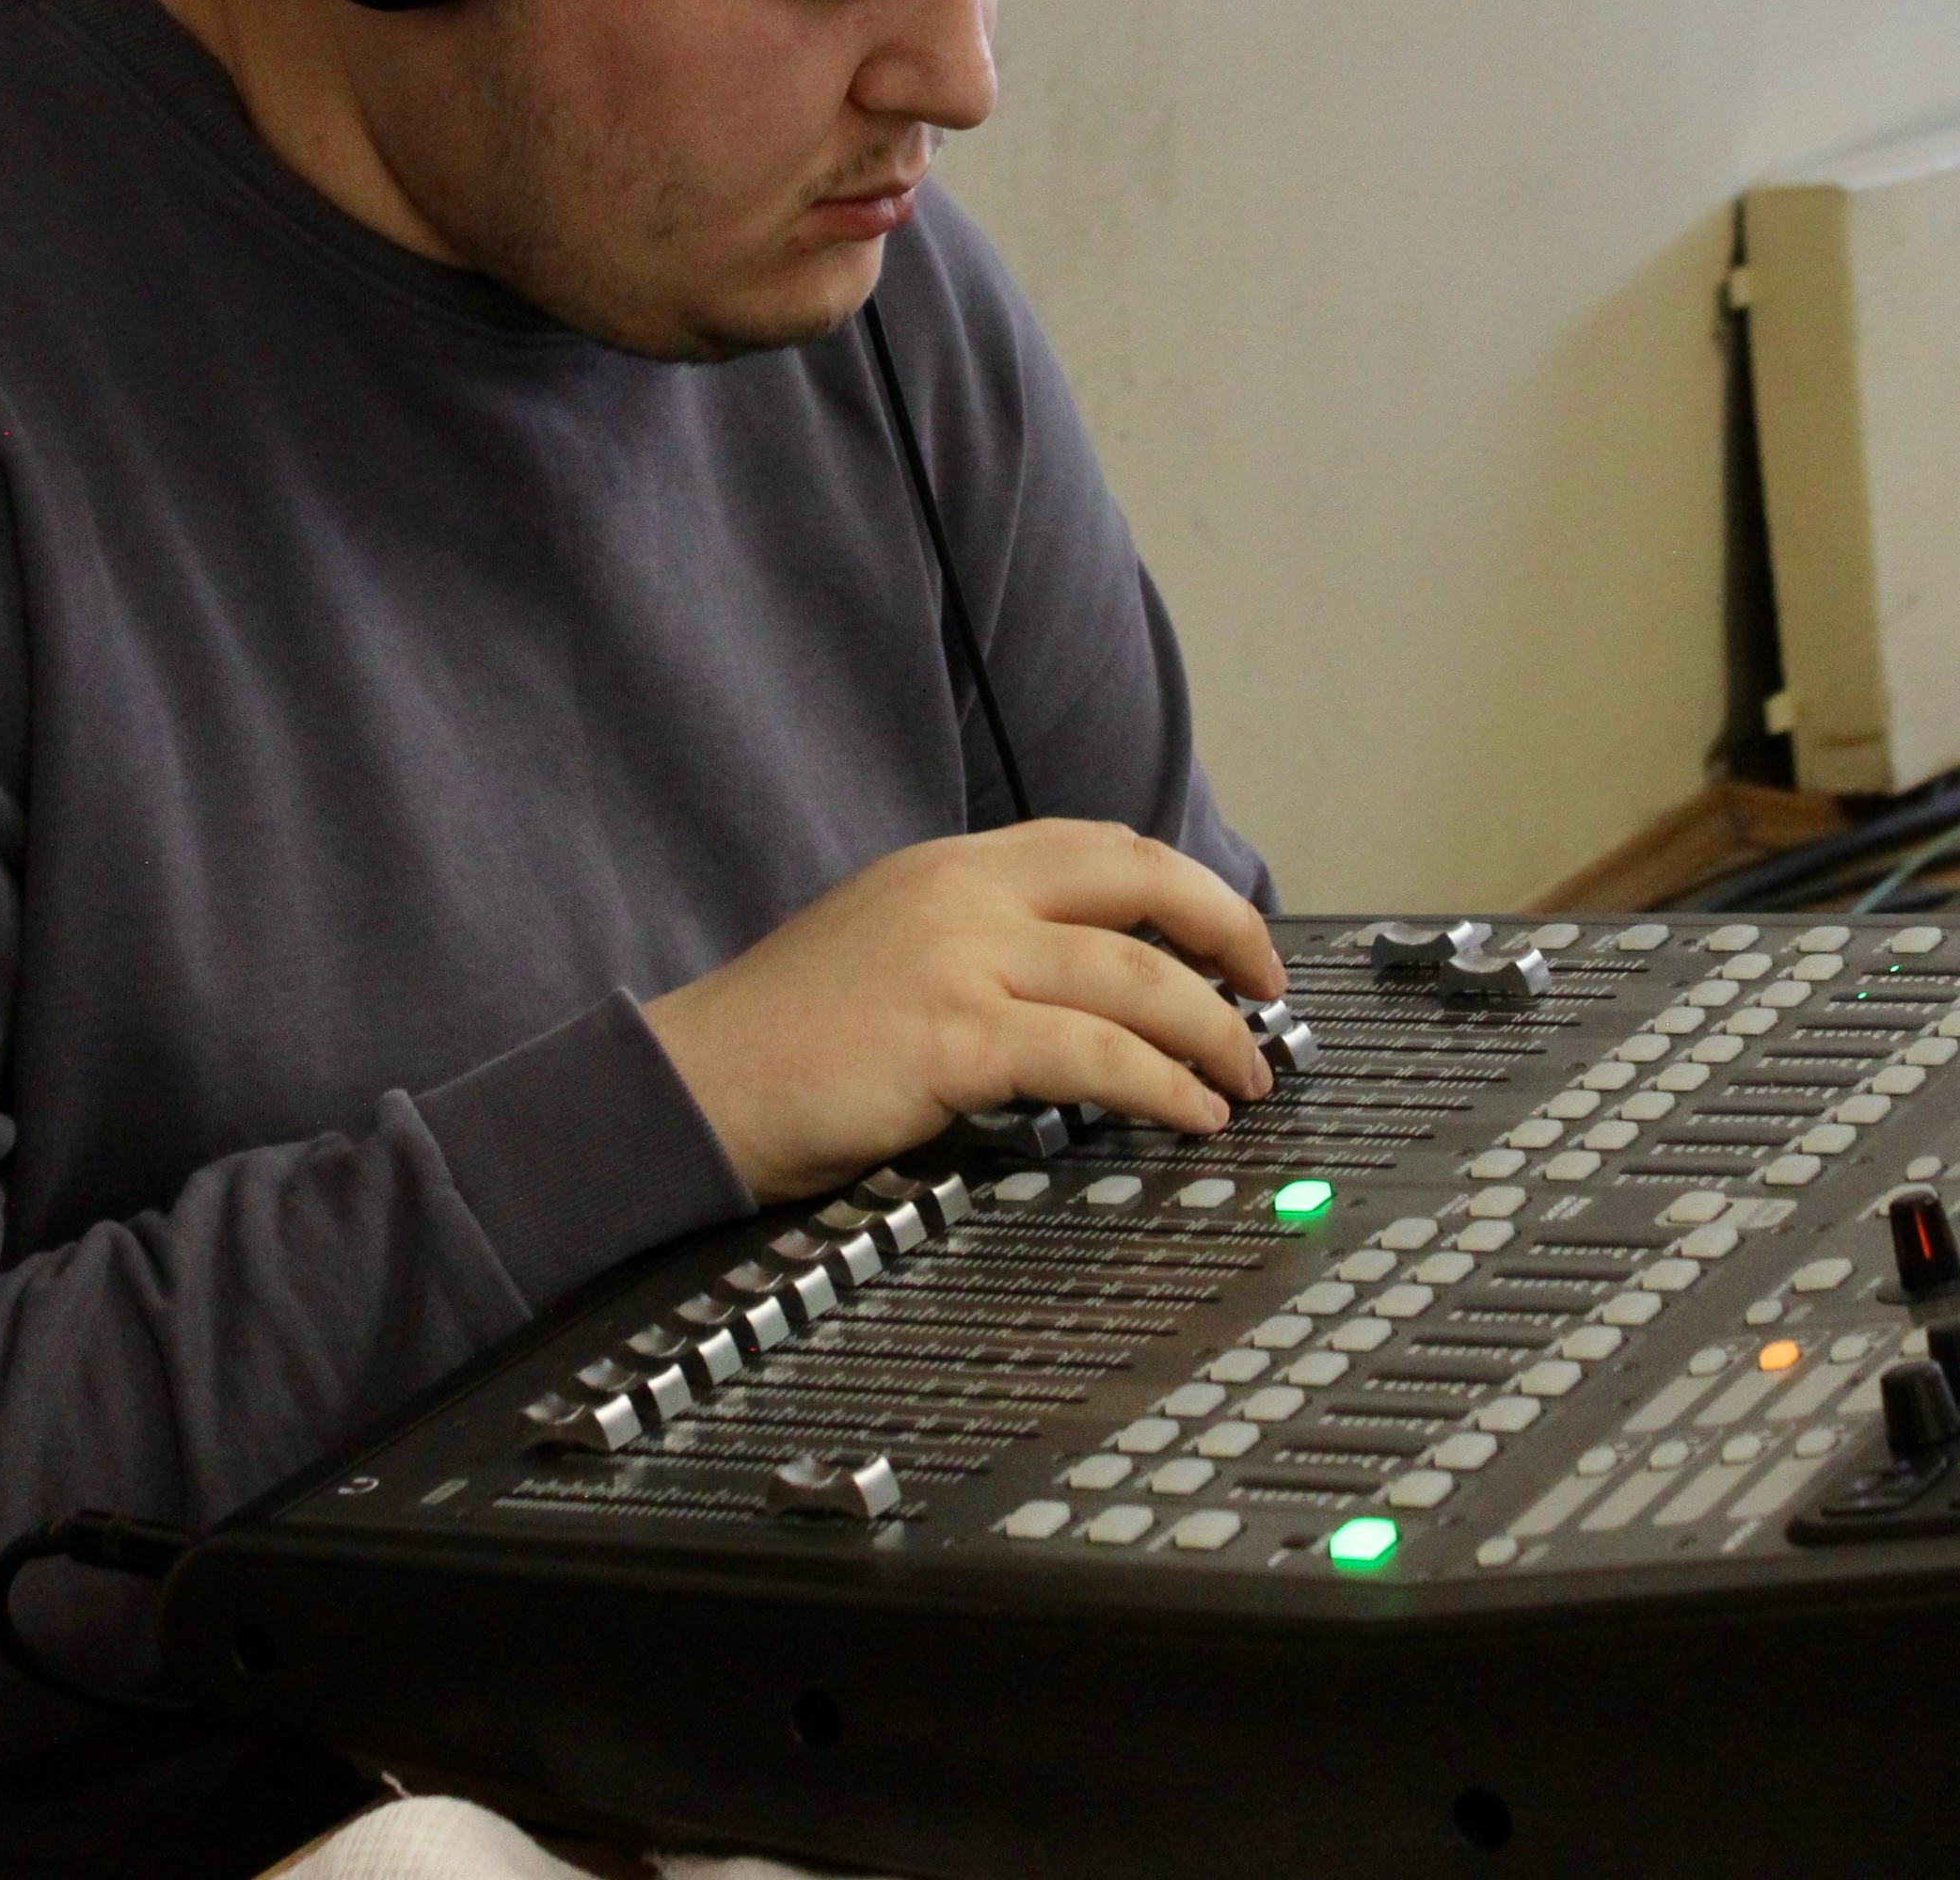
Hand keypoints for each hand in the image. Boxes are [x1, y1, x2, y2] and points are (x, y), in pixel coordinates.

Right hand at [643, 820, 1287, 1199]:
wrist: (688, 1088)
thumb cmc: (779, 1042)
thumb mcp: (884, 949)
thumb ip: (973, 943)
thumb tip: (1083, 985)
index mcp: (948, 866)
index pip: (1100, 847)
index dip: (1187, 888)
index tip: (1234, 937)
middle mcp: (961, 894)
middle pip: (1139, 883)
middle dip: (1229, 932)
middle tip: (1270, 990)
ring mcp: (958, 959)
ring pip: (1136, 974)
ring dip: (1211, 1029)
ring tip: (1246, 1075)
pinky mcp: (952, 1036)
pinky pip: (1096, 1056)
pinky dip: (1161, 1085)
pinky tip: (1190, 1112)